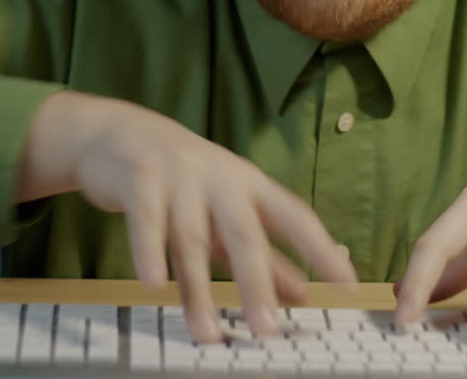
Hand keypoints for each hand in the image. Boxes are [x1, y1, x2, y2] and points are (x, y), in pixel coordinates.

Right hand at [18, 91, 357, 340]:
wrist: (120, 134)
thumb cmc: (185, 178)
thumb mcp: (228, 210)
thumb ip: (264, 253)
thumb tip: (303, 294)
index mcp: (249, 185)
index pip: (294, 217)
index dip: (321, 249)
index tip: (347, 282)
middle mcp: (220, 179)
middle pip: (244, 234)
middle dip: (257, 283)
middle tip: (268, 329)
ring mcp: (179, 178)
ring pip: (191, 240)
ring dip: (198, 291)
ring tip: (207, 333)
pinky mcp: (140, 180)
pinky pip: (146, 222)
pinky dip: (149, 253)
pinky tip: (153, 284)